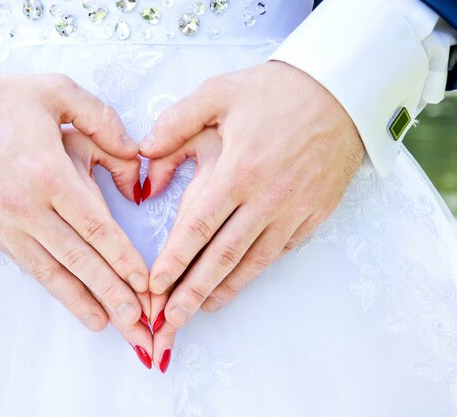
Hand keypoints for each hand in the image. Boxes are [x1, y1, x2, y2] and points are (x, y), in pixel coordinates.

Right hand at [0, 61, 151, 352]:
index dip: (123, 258)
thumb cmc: (0, 101)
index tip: (147, 283)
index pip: (95, 225)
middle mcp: (28, 206)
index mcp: (47, 171)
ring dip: (89, 302)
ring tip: (117, 328)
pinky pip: (33, 268)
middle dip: (114, 293)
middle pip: (80, 258)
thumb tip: (134, 155)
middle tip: (141, 325)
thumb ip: (102, 120)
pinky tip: (83, 309)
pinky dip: (60, 292)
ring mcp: (9, 223)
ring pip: (57, 272)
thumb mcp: (57, 91)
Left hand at [141, 61, 364, 331]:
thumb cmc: (277, 91)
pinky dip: (255, 273)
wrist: (342, 92)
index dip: (174, 260)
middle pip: (222, 256)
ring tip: (198, 312)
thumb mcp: (219, 93)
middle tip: (169, 323)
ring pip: (252, 262)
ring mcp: (294, 210)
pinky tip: (237, 284)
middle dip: (192, 293)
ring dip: (223, 290)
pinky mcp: (314, 214)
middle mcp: (266, 197)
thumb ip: (176, 122)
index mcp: (239, 169)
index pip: (198, 226)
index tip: (153, 287)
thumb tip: (143, 151)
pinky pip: (279, 252)